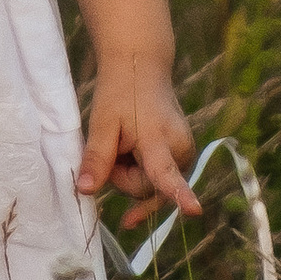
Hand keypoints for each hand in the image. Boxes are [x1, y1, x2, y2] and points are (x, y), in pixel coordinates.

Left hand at [78, 54, 200, 231]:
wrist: (142, 68)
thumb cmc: (120, 93)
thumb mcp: (101, 122)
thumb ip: (96, 158)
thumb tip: (85, 191)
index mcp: (159, 140)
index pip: (167, 174)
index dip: (179, 195)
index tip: (194, 211)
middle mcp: (181, 152)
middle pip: (146, 190)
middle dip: (123, 177)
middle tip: (113, 146)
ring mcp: (186, 156)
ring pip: (152, 187)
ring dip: (131, 174)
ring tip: (124, 143)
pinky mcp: (184, 157)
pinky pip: (159, 178)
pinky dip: (141, 171)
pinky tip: (130, 157)